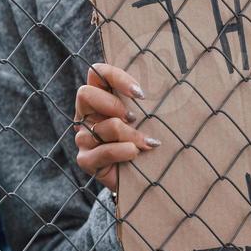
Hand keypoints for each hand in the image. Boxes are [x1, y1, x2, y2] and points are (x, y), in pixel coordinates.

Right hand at [74, 62, 158, 194]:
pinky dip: (122, 151)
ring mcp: (83, 138)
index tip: (140, 94)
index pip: (96, 73)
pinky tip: (135, 153)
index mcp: (99, 98)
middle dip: (113, 104)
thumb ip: (145, 100)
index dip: (116, 77)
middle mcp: (86, 115)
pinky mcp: (85, 160)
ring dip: (131, 134)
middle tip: (134, 118)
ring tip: (146, 143)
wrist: (144, 177)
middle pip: (85, 94)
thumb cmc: (146, 139)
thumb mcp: (147, 116)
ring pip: (104, 126)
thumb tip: (167, 81)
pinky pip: (103, 151)